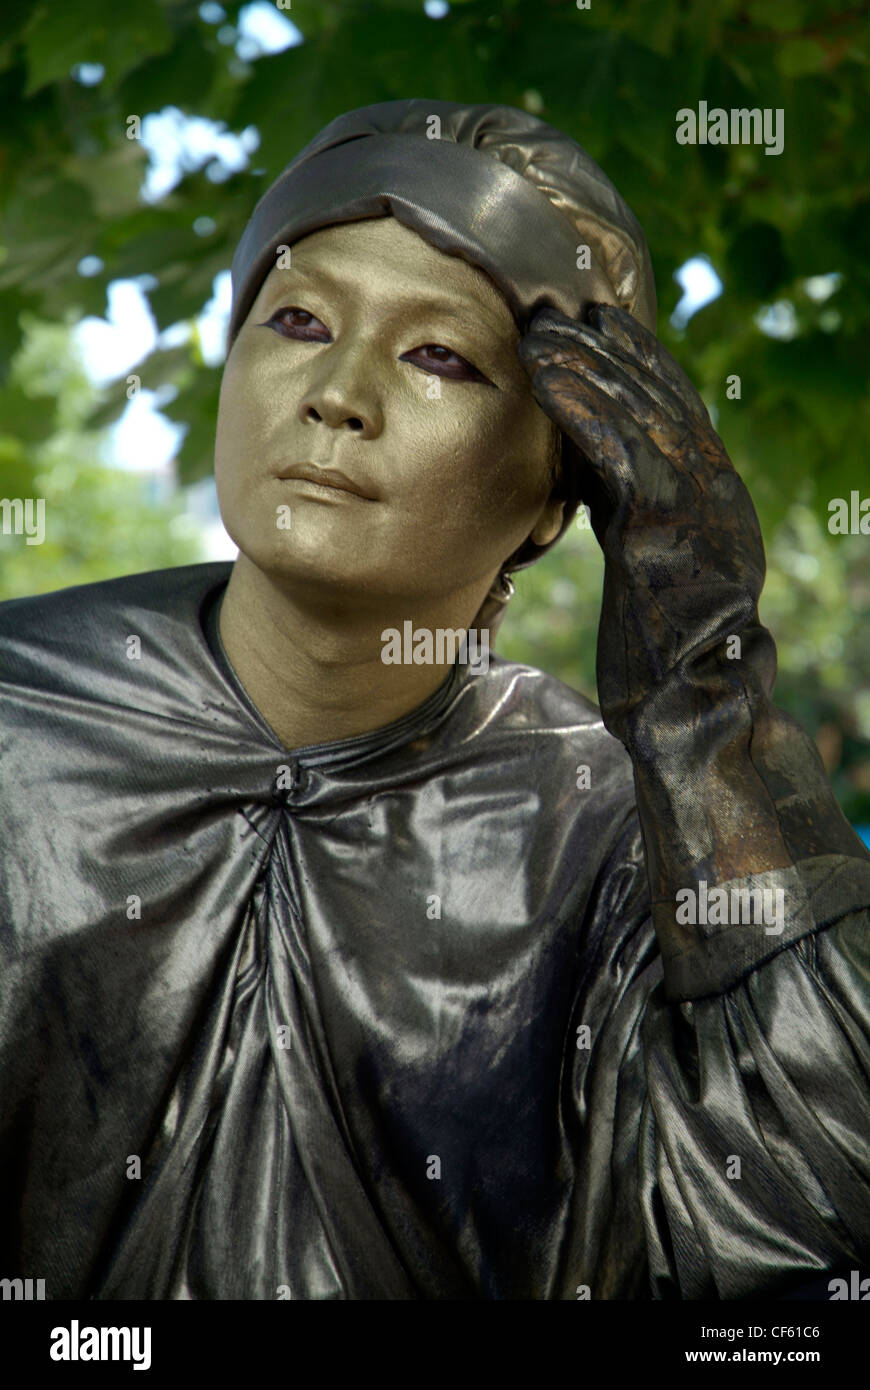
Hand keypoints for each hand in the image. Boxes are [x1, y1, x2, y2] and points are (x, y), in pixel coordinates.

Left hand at [519, 303, 768, 750]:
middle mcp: (715, 491)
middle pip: (660, 401)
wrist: (693, 706)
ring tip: (542, 329)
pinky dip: (584, 409)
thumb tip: (593, 482)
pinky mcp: (668, 529)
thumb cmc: (661, 655)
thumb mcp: (647, 567)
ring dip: (588, 366)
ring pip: (641, 416)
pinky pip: (621, 454)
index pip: (674, 415)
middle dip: (610, 352)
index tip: (600, 329)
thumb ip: (631, 517)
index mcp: (713, 500)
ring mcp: (698, 507)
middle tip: (563, 309)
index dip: (637, 366)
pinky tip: (548, 378)